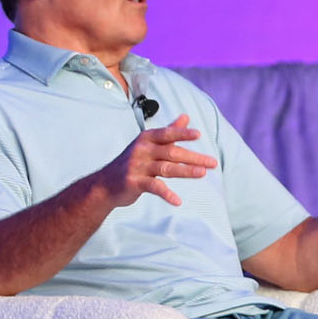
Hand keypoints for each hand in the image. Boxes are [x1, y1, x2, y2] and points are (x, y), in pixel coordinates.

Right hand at [100, 114, 217, 207]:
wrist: (104, 185)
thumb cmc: (131, 163)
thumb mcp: (148, 144)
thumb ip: (168, 131)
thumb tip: (186, 117)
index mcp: (146, 139)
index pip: (167, 133)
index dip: (182, 133)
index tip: (199, 135)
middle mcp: (141, 150)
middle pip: (172, 152)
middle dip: (194, 157)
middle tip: (213, 163)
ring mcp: (137, 166)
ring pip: (166, 168)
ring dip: (186, 171)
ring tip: (203, 174)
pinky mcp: (133, 182)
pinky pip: (154, 187)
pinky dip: (167, 194)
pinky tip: (178, 201)